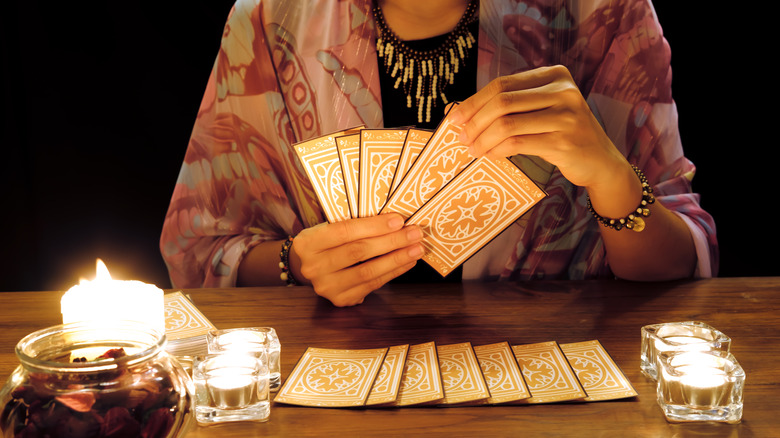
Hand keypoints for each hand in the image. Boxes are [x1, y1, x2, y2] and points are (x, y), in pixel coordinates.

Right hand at [289, 214, 423, 306]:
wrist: (311, 267)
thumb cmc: (327, 241)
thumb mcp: (330, 227)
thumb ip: (354, 224)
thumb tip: (394, 220)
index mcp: (308, 243)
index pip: (344, 231)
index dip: (373, 226)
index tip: (399, 220)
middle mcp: (313, 267)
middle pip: (358, 252)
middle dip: (391, 241)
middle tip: (415, 233)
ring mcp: (326, 286)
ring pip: (367, 271)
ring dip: (396, 259)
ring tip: (416, 249)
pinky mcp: (341, 299)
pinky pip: (372, 285)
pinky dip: (392, 272)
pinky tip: (407, 262)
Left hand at [450, 65, 629, 191]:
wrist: (600, 161)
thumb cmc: (563, 133)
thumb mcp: (543, 109)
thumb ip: (514, 104)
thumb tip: (465, 113)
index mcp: (554, 75)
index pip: (503, 84)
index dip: (474, 101)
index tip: (455, 118)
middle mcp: (563, 90)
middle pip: (503, 102)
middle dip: (475, 121)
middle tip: (461, 137)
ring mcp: (566, 115)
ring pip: (507, 124)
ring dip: (483, 139)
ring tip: (473, 149)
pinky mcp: (564, 141)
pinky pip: (518, 143)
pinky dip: (498, 150)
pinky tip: (490, 155)